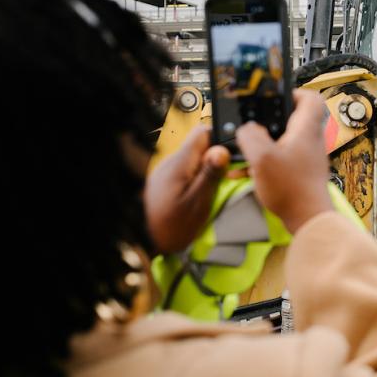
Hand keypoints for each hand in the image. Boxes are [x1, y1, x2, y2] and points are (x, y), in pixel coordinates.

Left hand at [144, 126, 229, 254]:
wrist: (146, 243)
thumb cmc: (174, 226)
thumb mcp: (198, 202)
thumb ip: (210, 174)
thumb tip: (222, 149)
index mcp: (180, 163)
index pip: (202, 133)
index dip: (219, 141)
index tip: (229, 159)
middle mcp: (170, 162)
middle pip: (198, 146)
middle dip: (214, 159)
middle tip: (222, 181)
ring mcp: (164, 171)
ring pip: (192, 159)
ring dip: (205, 170)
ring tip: (209, 191)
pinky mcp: (163, 181)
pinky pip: (184, 171)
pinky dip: (194, 179)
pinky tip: (196, 196)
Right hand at [236, 90, 332, 232]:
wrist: (307, 219)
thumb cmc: (291, 188)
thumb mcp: (261, 158)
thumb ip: (250, 136)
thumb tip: (246, 128)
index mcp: (305, 130)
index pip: (310, 97)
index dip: (293, 92)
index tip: (273, 97)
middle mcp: (310, 141)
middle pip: (293, 118)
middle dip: (270, 120)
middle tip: (254, 123)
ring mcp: (307, 157)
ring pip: (284, 140)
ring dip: (265, 142)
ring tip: (246, 148)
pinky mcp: (301, 173)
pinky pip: (282, 159)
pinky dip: (266, 161)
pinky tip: (246, 172)